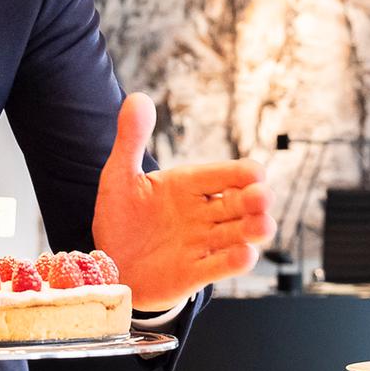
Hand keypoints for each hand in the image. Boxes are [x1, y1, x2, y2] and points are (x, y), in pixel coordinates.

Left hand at [92, 93, 275, 310]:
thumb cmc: (120, 216)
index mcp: (188, 185)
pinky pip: (218, 267)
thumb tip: (138, 97)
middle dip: (254, 201)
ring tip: (263, 225)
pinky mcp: (193, 272)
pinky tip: (244, 255)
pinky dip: (233, 262)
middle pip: (239, 204)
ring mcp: (200, 244)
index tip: (255, 173)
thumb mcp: (119, 175)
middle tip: (261, 196)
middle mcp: (201, 213)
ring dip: (253, 230)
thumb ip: (131, 139)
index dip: (243, 173)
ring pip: (237, 235)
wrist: (107, 263)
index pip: (225, 174)